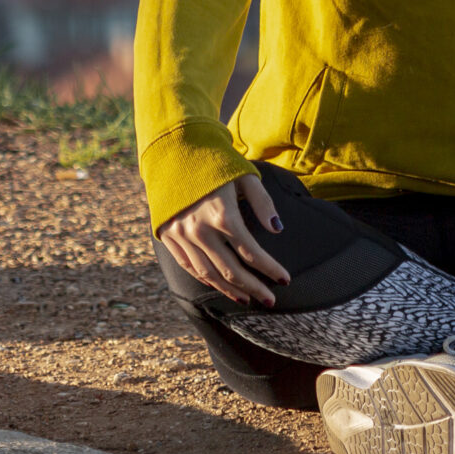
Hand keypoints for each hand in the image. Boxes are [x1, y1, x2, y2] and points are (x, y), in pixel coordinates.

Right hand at [157, 174, 291, 305]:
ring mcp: (181, 235)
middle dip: (254, 288)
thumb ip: (263, 203)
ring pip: (208, 274)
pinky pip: (189, 266)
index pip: (251, 252)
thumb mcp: (246, 176)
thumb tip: (278, 229)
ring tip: (248, 300)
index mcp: (222, 214)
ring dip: (230, 290)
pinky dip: (206, 280)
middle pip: (231, 270)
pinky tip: (221, 287)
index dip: (270, 269)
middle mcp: (200, 229)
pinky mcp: (168, 237)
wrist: (175, 153)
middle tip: (271, 301)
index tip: (285, 280)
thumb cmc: (217, 164)